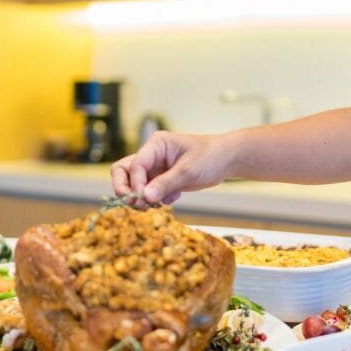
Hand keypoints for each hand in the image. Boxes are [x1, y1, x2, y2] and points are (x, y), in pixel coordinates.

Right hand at [110, 131, 231, 204]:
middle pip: (124, 172)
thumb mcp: (188, 171)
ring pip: (134, 185)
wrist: (226, 160)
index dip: (136, 184)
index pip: (135, 165)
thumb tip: (144, 197)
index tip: (143, 199)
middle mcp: (151, 155)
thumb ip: (165, 183)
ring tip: (155, 205)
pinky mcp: (161, 180)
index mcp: (156, 144)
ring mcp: (155, 168)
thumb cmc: (210, 157)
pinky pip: (148, 192)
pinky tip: (174, 197)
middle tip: (137, 205)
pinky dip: (156, 199)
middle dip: (127, 190)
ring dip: (141, 198)